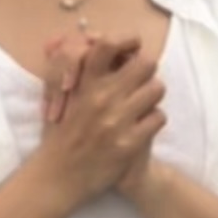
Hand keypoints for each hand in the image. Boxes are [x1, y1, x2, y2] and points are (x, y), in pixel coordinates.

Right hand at [34, 34, 165, 207]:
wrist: (58, 177)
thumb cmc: (61, 134)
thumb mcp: (63, 97)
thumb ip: (79, 71)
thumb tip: (92, 40)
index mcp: (84, 83)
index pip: (108, 44)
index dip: (127, 41)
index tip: (132, 49)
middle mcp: (101, 98)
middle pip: (145, 63)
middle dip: (145, 72)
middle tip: (140, 84)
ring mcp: (116, 121)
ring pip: (157, 89)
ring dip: (152, 97)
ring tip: (142, 107)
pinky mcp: (129, 143)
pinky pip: (159, 117)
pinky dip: (154, 121)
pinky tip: (142, 127)